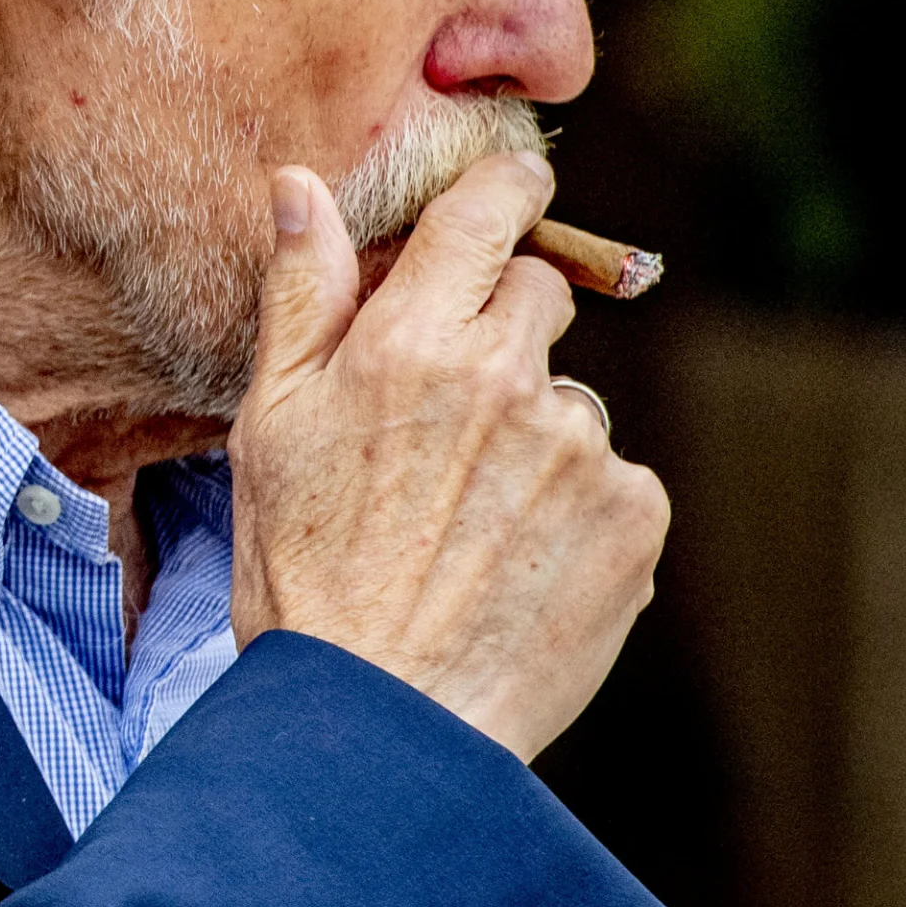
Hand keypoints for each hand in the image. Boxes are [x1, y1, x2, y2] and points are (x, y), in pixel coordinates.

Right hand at [227, 152, 667, 760]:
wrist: (380, 720)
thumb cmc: (303, 572)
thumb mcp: (269, 425)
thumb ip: (299, 296)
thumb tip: (300, 186)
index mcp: (411, 341)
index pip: (487, 211)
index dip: (507, 188)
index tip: (515, 190)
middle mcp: (510, 378)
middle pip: (539, 296)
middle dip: (501, 329)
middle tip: (445, 419)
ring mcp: (583, 448)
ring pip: (571, 401)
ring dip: (534, 437)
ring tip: (468, 525)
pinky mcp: (636, 516)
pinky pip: (613, 481)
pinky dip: (576, 511)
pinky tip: (514, 563)